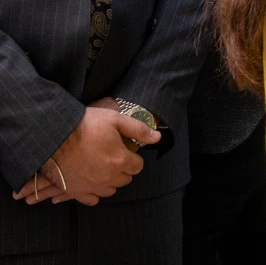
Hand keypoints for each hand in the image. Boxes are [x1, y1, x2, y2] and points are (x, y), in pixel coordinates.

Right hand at [12, 106, 158, 205]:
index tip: (125, 151)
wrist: (54, 136)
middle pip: (125, 179)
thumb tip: (157, 137)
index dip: (132, 158)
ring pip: (110, 190)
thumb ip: (139, 130)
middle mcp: (109, 177)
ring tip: (102, 168)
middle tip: (112, 157)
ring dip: (110, 181)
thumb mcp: (116, 120)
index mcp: (121, 161)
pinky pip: (92, 200)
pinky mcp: (76, 191)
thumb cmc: (85, 125)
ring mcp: (92, 186)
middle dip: (123, 170)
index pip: (137, 167)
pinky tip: (91, 182)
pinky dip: (94, 193)